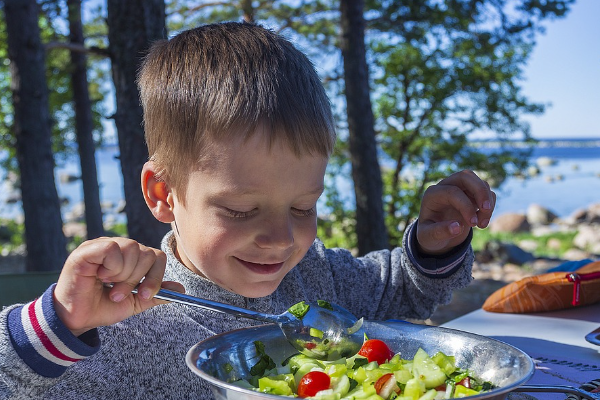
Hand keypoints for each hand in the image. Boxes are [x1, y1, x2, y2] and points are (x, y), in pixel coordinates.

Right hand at [53, 237, 183, 336]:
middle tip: (119, 294)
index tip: (145, 294)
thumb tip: (181, 289)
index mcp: (132, 258)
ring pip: (132, 248)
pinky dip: (111, 267)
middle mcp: (119, 248)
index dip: (155, 276)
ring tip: (109, 287)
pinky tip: (99, 276)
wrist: (77, 319)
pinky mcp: (88, 249)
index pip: (157, 256)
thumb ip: (156, 293)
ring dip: (123, 275)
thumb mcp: (135, 302)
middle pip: (147, 253)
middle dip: (137, 279)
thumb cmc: (102, 307)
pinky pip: (112, 249)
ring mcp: (103, 245)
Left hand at [417, 170, 495, 254]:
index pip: (452, 192)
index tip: (473, 224)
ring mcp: (460, 188)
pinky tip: (482, 222)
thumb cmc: (430, 235)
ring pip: (480, 183)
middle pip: (466, 176)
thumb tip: (457, 227)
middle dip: (480, 191)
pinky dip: (490, 206)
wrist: (436, 235)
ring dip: (487, 202)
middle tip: (486, 209)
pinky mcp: (471, 194)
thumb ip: (439, 232)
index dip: (465, 206)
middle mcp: (446, 186)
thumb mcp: (428, 237)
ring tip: (482, 224)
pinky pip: (486, 192)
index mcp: (432, 194)